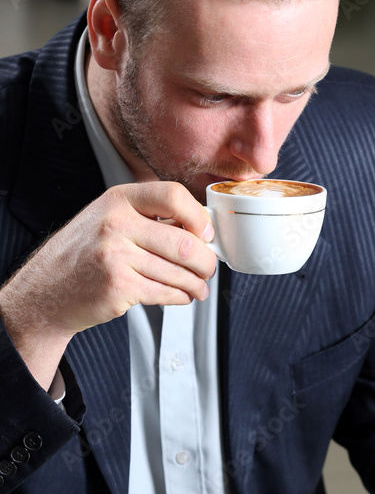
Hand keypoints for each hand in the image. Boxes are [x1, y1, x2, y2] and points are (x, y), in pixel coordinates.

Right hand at [0, 181, 216, 389]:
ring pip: (179, 272)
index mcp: (118, 199)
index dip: (199, 218)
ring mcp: (116, 256)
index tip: (206, 233)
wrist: (47, 290)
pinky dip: (181, 297)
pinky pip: (166, 293)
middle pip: (184, 242)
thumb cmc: (83, 255)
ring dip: (197, 284)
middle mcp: (116, 223)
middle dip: (206, 261)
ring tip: (199, 287)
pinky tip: (181, 295)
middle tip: (208, 268)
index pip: (174, 196)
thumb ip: (147, 217)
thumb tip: (199, 228)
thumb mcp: (108, 219)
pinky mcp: (119, 287)